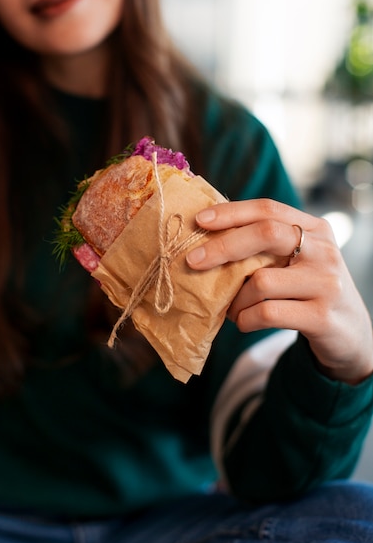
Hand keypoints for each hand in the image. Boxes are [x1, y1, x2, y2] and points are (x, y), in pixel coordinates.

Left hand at [186, 199, 372, 384]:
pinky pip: (267, 313)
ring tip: (232, 308)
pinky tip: (244, 322)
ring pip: (261, 281)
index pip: (268, 209)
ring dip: (234, 298)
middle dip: (223, 246)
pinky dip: (245, 319)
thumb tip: (208, 235)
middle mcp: (323, 251)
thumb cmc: (309, 290)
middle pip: (265, 234)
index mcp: (315, 229)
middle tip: (193, 261)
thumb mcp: (297, 259)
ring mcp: (325, 283)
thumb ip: (266, 245)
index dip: (231, 212)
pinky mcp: (321, 317)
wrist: (350, 333)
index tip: (199, 220)